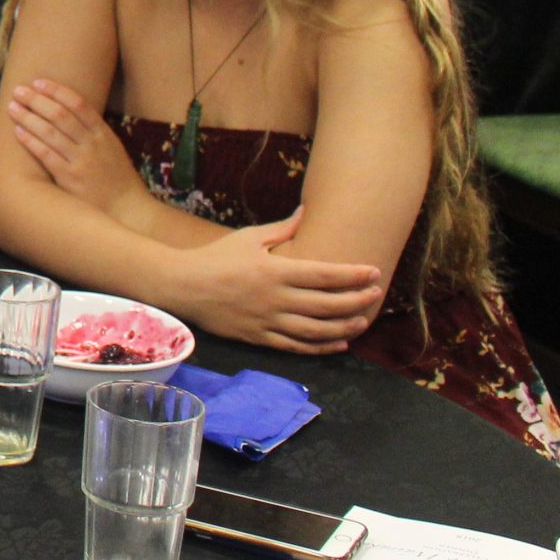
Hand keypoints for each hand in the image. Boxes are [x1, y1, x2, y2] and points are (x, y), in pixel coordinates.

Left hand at [4, 79, 145, 215]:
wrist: (126, 210)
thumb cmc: (117, 179)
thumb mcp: (111, 149)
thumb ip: (92, 132)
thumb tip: (66, 112)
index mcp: (104, 134)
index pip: (79, 104)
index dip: (57, 91)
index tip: (39, 82)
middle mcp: (92, 145)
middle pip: (60, 115)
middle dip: (37, 100)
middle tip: (19, 91)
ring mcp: (80, 162)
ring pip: (50, 133)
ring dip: (28, 118)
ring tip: (13, 107)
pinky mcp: (69, 179)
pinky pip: (46, 156)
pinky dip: (31, 141)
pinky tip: (18, 132)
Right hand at [174, 210, 384, 354]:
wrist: (182, 286)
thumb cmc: (215, 258)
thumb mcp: (248, 238)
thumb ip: (282, 229)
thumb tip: (306, 211)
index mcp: (274, 271)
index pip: (324, 274)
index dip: (353, 275)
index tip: (374, 272)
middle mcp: (275, 298)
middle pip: (327, 304)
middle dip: (356, 300)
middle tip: (376, 295)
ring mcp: (267, 321)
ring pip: (316, 330)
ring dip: (344, 327)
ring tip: (363, 321)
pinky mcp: (259, 337)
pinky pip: (296, 346)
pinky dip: (321, 347)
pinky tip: (339, 343)